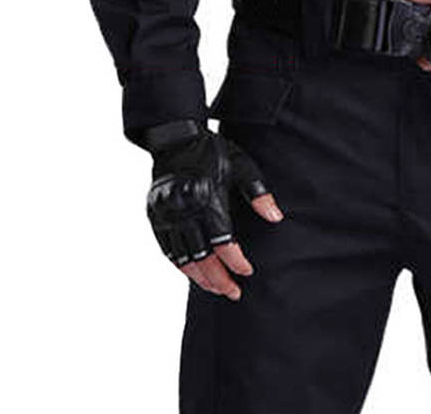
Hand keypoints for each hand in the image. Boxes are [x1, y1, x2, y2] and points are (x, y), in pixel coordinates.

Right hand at [146, 129, 282, 299]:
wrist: (175, 138)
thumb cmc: (213, 151)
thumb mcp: (241, 164)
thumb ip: (258, 192)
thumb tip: (275, 217)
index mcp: (206, 196)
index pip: (222, 240)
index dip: (235, 260)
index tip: (247, 272)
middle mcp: (183, 208)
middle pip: (201, 256)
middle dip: (218, 278)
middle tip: (234, 292)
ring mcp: (166, 214)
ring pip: (182, 258)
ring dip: (199, 277)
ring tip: (216, 289)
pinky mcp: (154, 216)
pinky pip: (166, 249)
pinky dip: (180, 265)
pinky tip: (194, 273)